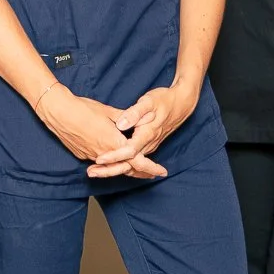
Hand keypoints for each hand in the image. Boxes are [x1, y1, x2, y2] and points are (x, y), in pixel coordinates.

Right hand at [36, 86, 165, 179]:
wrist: (58, 112)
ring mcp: (92, 155)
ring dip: (127, 169)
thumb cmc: (83, 109)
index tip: (161, 171)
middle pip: (127, 168)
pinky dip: (111, 165)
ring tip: (139, 172)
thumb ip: (125, 118)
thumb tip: (137, 120)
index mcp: (113, 142)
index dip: (151, 166)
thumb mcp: (108, 111)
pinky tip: (115, 164)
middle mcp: (104, 153)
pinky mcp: (82, 154)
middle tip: (153, 175)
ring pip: (113, 167)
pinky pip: (101, 163)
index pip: (137, 160)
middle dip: (141, 172)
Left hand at [85, 74, 199, 177]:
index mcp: (147, 134)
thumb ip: (134, 113)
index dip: (113, 156)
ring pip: (131, 164)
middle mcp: (148, 145)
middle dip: (109, 170)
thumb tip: (121, 124)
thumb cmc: (164, 100)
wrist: (182, 104)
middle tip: (91, 173)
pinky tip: (109, 166)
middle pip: (128, 164)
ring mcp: (149, 147)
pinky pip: (134, 161)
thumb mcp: (149, 102)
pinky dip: (121, 166)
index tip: (99, 159)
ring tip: (94, 172)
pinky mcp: (148, 146)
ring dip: (113, 169)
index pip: (129, 151)